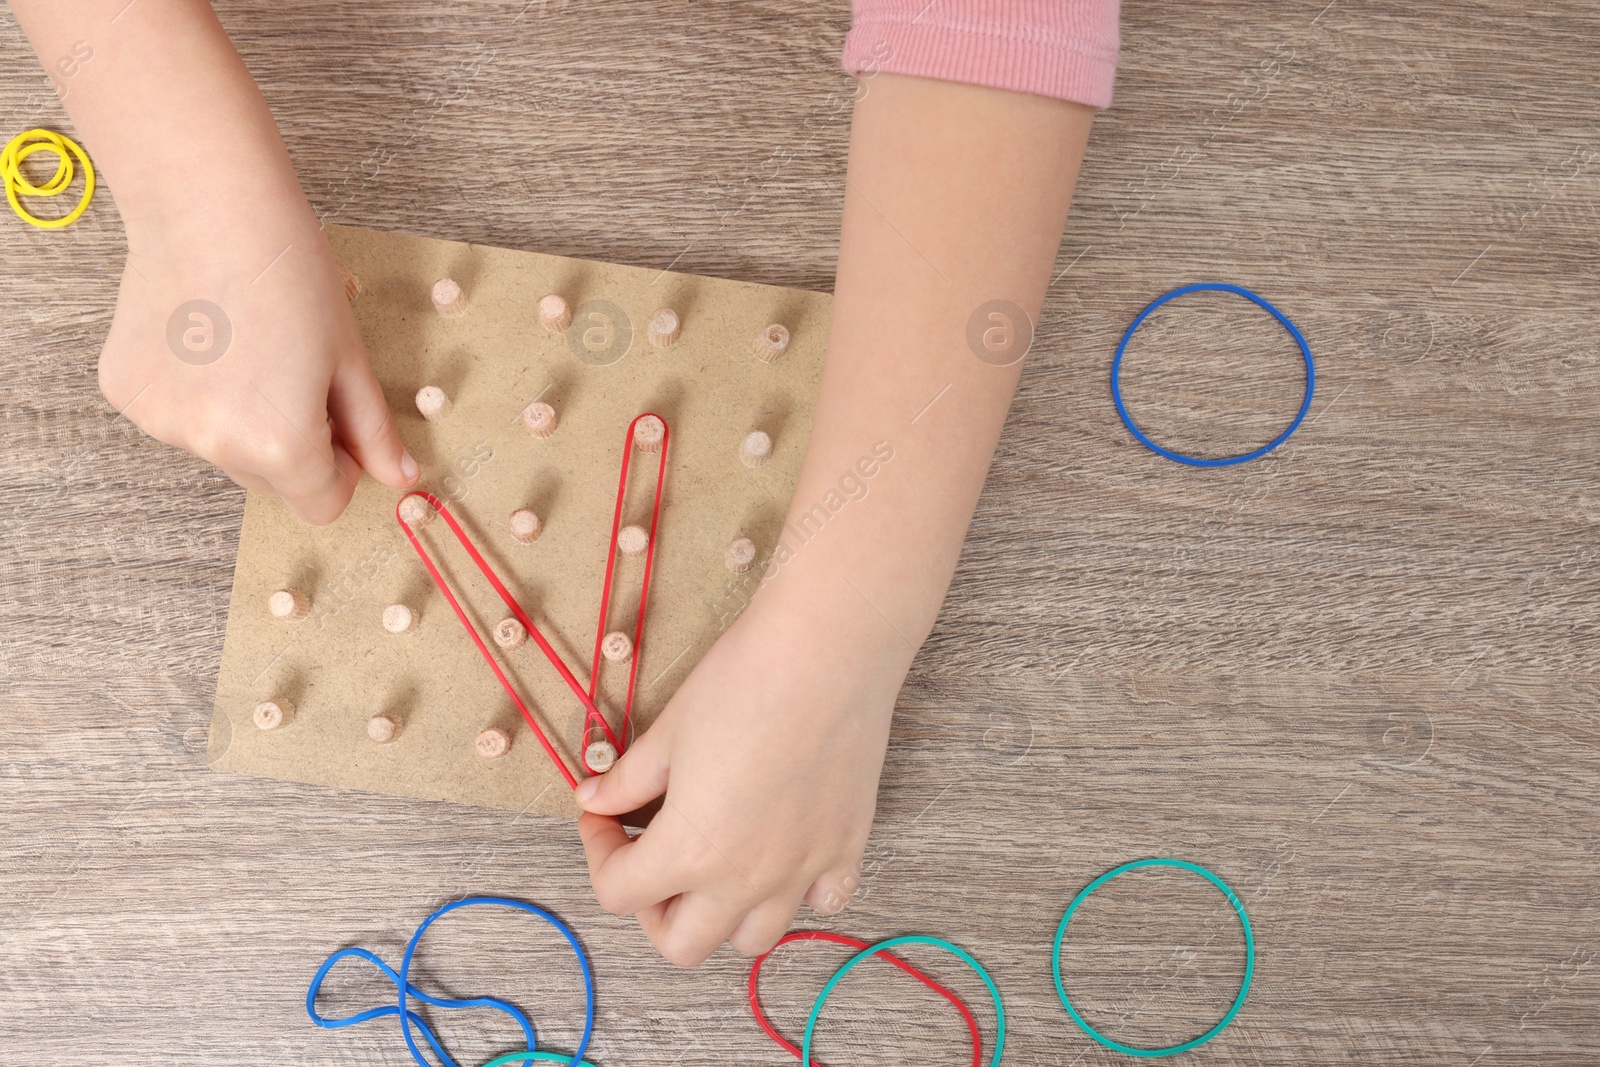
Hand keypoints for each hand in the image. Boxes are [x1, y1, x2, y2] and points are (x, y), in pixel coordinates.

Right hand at [97, 202, 416, 523]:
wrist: (210, 208)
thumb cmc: (292, 276)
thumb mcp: (349, 359)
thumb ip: (373, 430)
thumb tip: (401, 477)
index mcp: (281, 447)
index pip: (321, 505)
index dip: (340, 467)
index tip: (339, 423)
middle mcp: (215, 447)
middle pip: (270, 482)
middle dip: (290, 444)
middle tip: (293, 370)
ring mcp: (161, 423)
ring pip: (221, 449)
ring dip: (240, 420)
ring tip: (246, 345)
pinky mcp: (126, 393)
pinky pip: (177, 417)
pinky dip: (194, 393)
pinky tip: (202, 338)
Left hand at [576, 599, 904, 965]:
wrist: (827, 649)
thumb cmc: (743, 680)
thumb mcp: (668, 732)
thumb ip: (628, 781)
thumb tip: (595, 799)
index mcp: (691, 850)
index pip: (619, 894)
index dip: (597, 853)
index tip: (601, 816)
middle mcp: (747, 877)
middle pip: (682, 943)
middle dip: (652, 908)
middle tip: (649, 856)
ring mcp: (803, 868)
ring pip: (753, 938)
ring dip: (722, 914)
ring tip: (714, 862)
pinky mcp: (846, 847)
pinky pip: (823, 902)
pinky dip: (800, 893)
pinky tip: (783, 853)